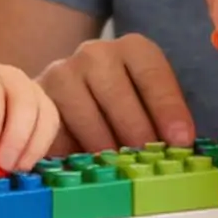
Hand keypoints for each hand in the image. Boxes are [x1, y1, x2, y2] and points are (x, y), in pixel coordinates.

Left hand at [0, 63, 60, 171]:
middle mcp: (11, 77)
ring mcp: (32, 89)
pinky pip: (51, 125)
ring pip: (43, 113)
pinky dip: (41, 147)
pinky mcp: (45, 106)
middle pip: (23, 101)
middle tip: (4, 164)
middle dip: (15, 136)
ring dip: (32, 145)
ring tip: (15, 168)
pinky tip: (25, 163)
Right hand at [40, 35, 195, 153]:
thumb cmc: (121, 108)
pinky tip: (82, 166)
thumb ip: (162, 122)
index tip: (181, 139)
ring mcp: (62, 72)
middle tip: (147, 161)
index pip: (152, 74)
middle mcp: (96, 53)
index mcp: (134, 49)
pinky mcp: (36, 98)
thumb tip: (181, 147)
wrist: (68, 100)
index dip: (168, 108)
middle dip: (135, 130)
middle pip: (117, 92)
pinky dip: (68, 148)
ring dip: (101, 143)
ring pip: (83, 111)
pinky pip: (52, 126)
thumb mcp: (147, 105)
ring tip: (117, 168)